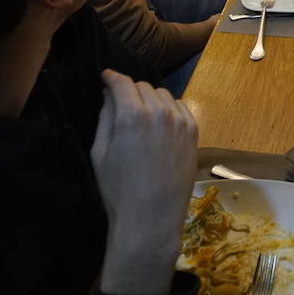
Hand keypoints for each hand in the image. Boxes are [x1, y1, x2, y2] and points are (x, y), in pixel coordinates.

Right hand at [92, 69, 197, 294]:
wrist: (151, 217)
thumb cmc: (118, 189)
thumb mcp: (100, 152)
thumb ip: (105, 118)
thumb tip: (109, 96)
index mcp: (131, 115)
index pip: (121, 82)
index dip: (111, 77)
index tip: (105, 77)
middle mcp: (159, 112)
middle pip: (143, 86)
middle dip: (129, 91)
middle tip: (121, 104)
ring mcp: (180, 121)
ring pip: (163, 95)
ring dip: (150, 99)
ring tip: (141, 115)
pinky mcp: (193, 132)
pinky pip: (179, 108)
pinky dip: (168, 109)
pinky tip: (160, 123)